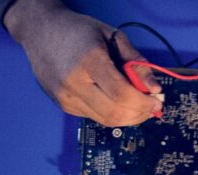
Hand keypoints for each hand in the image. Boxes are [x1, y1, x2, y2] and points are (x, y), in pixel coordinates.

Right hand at [5, 0, 160, 126]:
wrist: (41, 32)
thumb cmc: (76, 31)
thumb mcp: (111, 35)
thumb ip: (135, 61)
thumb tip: (154, 87)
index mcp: (89, 61)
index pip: (122, 95)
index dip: (144, 102)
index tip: (156, 100)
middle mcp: (74, 84)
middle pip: (115, 113)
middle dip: (139, 114)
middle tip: (151, 107)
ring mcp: (67, 97)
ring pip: (106, 120)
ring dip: (128, 118)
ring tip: (139, 106)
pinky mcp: (64, 105)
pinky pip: (95, 117)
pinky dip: (112, 114)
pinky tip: (119, 103)